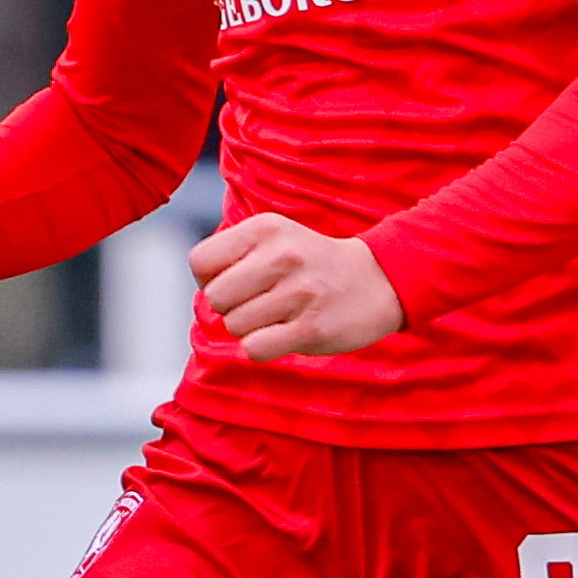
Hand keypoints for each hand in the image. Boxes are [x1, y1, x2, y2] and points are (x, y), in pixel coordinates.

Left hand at [191, 212, 406, 359]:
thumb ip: (233, 255)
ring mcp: (299, 293)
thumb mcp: (274, 238)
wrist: (377, 281)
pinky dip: (263, 348)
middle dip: (230, 307)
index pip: (200, 262)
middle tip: (260, 303)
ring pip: (235, 327)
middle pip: (215, 298)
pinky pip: (255, 349)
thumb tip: (203, 290)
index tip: (235, 283)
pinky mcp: (312, 329)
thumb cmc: (311, 264)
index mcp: (266, 228)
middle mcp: (282, 256)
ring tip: (280, 315)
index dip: (209, 280)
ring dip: (251, 329)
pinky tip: (284, 334)